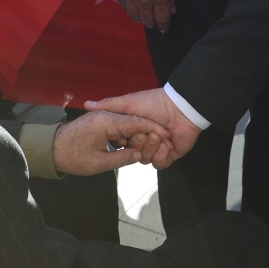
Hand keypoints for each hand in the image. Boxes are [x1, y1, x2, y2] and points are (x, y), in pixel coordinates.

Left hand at [52, 111, 169, 175]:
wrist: (50, 150)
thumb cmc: (72, 156)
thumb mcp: (99, 162)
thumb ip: (121, 158)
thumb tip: (139, 156)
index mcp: (106, 122)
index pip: (136, 122)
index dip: (153, 128)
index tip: (166, 134)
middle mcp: (105, 116)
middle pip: (133, 122)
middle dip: (146, 134)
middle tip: (157, 147)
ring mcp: (101, 119)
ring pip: (126, 126)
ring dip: (135, 137)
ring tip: (145, 150)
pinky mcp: (98, 124)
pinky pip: (117, 129)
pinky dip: (126, 137)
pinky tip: (130, 148)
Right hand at [85, 88, 199, 168]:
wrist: (181, 107)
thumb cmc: (155, 102)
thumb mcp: (129, 102)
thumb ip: (108, 105)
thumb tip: (86, 104)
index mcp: (132, 130)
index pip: (120, 143)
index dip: (122, 142)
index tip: (125, 136)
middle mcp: (142, 140)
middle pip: (131, 153)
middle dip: (138, 144)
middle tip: (145, 134)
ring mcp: (155, 148)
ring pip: (144, 159)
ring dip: (151, 148)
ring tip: (159, 137)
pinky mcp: (168, 155)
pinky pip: (159, 164)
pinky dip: (161, 157)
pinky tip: (166, 146)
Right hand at [117, 0, 176, 32]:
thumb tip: (172, 9)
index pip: (162, 19)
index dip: (164, 26)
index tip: (164, 28)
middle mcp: (145, 0)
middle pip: (147, 20)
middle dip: (152, 23)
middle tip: (154, 23)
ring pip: (134, 15)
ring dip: (140, 18)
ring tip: (143, 18)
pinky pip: (124, 5)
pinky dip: (129, 8)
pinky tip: (132, 7)